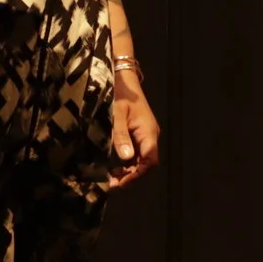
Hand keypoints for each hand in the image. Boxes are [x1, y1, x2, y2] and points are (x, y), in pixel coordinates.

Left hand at [107, 66, 160, 188]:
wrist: (123, 78)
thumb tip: (127, 159)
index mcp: (148, 132)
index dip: (137, 174)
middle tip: (112, 183)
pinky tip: (116, 166)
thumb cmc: (119, 95)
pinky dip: (129, 162)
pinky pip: (138, 151)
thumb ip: (121, 137)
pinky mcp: (140, 131)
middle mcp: (151, 134)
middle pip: (148, 162)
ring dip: (130, 170)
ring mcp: (146, 133)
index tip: (120, 183)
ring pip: (143, 158)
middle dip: (132, 175)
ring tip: (112, 178)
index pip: (149, 160)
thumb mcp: (116, 116)